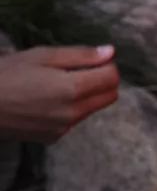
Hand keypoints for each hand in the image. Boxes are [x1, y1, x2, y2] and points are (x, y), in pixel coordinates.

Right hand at [0, 45, 119, 142]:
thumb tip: (110, 52)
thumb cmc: (6, 74)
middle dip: (103, 82)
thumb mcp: (41, 56)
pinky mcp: (54, 137)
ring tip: (56, 85)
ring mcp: (64, 128)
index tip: (94, 61)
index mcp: (72, 88)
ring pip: (92, 109)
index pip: (112, 78)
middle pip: (109, 97)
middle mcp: (73, 112)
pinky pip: (74, 121)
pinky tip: (45, 101)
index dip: (107, 66)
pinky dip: (69, 109)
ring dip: (86, 96)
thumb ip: (80, 55)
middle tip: (80, 71)